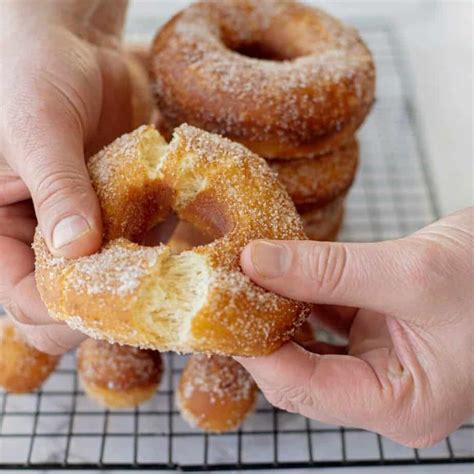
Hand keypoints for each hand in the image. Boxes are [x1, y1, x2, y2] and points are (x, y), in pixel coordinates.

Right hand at [0, 0, 149, 353]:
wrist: (74, 46)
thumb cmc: (34, 76)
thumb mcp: (36, 132)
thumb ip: (56, 189)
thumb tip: (76, 249)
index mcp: (5, 231)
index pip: (27, 299)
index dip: (61, 314)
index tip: (107, 310)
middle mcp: (47, 236)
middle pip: (77, 299)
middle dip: (111, 307)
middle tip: (154, 300)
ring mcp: (90, 225)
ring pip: (117, 278)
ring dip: (146, 279)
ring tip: (179, 275)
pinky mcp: (124, 209)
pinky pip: (145, 243)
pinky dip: (165, 246)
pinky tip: (186, 239)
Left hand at [238, 208, 472, 447]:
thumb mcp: (409, 272)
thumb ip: (328, 270)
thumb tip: (257, 262)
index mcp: (402, 405)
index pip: (305, 390)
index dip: (258, 352)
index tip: (225, 313)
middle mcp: (386, 393)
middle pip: (301, 374)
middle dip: (262, 335)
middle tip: (229, 295)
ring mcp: (380, 364)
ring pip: (309, 348)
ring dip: (279, 315)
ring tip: (248, 284)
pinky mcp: (377, 334)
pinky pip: (326, 322)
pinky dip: (302, 299)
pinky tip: (282, 276)